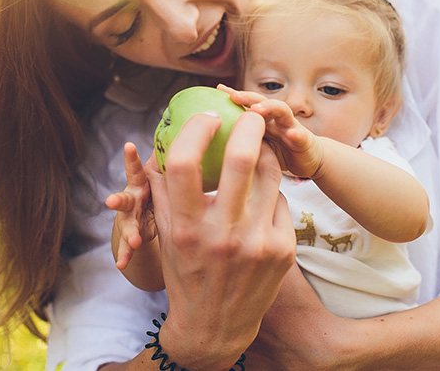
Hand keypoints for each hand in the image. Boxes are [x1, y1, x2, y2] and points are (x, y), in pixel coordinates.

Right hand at [105, 142, 156, 269]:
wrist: (141, 217)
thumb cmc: (155, 188)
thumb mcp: (160, 175)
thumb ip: (166, 160)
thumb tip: (188, 128)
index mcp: (143, 181)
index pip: (137, 169)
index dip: (132, 158)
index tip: (129, 147)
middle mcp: (133, 197)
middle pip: (127, 198)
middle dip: (119, 199)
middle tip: (112, 202)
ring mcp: (129, 217)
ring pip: (127, 224)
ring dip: (129, 232)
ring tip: (135, 240)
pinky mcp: (130, 235)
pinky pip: (128, 246)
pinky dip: (125, 254)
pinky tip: (122, 264)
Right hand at [145, 110, 295, 369]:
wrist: (216, 326)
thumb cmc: (186, 272)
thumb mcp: (167, 232)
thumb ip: (161, 187)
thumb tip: (155, 143)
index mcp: (187, 226)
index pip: (185, 162)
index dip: (196, 129)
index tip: (207, 116)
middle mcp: (223, 234)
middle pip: (241, 158)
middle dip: (249, 124)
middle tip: (250, 114)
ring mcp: (258, 243)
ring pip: (271, 174)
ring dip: (265, 152)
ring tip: (259, 145)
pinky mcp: (284, 249)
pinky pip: (282, 200)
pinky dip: (270, 191)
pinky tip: (262, 195)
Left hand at [220, 85, 323, 177]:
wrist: (308, 160)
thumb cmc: (278, 151)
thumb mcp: (256, 146)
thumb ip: (240, 139)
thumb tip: (214, 140)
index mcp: (262, 119)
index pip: (247, 103)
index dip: (235, 96)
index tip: (219, 89)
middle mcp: (275, 118)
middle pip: (262, 102)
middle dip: (248, 97)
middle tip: (234, 96)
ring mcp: (291, 126)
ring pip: (282, 111)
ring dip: (270, 108)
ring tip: (257, 109)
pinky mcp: (305, 141)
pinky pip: (301, 136)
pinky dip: (297, 134)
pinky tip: (292, 134)